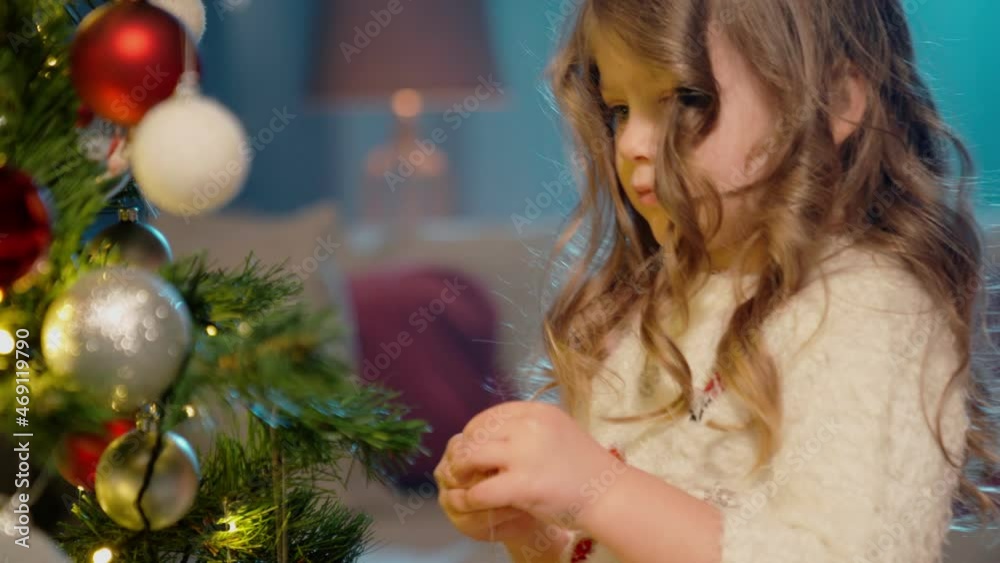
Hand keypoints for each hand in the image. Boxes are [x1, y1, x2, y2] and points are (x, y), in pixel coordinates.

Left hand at [442, 401, 623, 529]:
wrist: (609, 494)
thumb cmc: (585, 467)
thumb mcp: (556, 431)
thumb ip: (527, 428)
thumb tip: (490, 434)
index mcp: (538, 411)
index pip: (491, 414)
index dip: (475, 432)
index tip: (474, 448)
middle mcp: (529, 426)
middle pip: (477, 432)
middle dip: (465, 450)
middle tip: (462, 468)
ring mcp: (525, 454)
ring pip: (472, 456)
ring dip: (461, 470)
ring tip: (464, 482)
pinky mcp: (522, 485)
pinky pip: (481, 490)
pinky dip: (471, 497)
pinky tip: (473, 502)